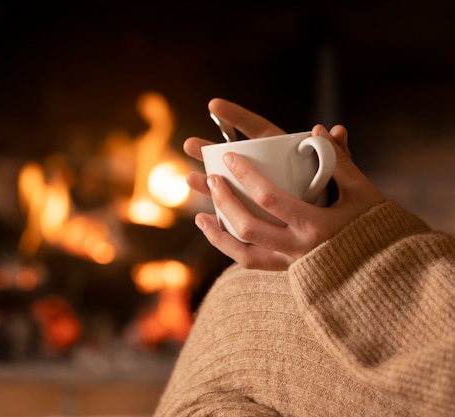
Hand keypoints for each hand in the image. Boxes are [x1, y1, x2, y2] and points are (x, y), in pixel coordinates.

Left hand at [185, 98, 384, 269]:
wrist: (384, 271)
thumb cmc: (374, 226)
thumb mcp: (363, 192)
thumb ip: (341, 162)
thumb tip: (323, 130)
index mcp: (316, 224)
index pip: (270, 198)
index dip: (246, 176)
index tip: (229, 156)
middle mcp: (298, 248)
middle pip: (248, 226)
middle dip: (225, 200)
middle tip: (210, 177)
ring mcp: (290, 264)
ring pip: (243, 252)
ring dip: (218, 232)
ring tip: (200, 215)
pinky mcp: (286, 272)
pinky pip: (250, 263)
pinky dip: (229, 249)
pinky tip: (215, 234)